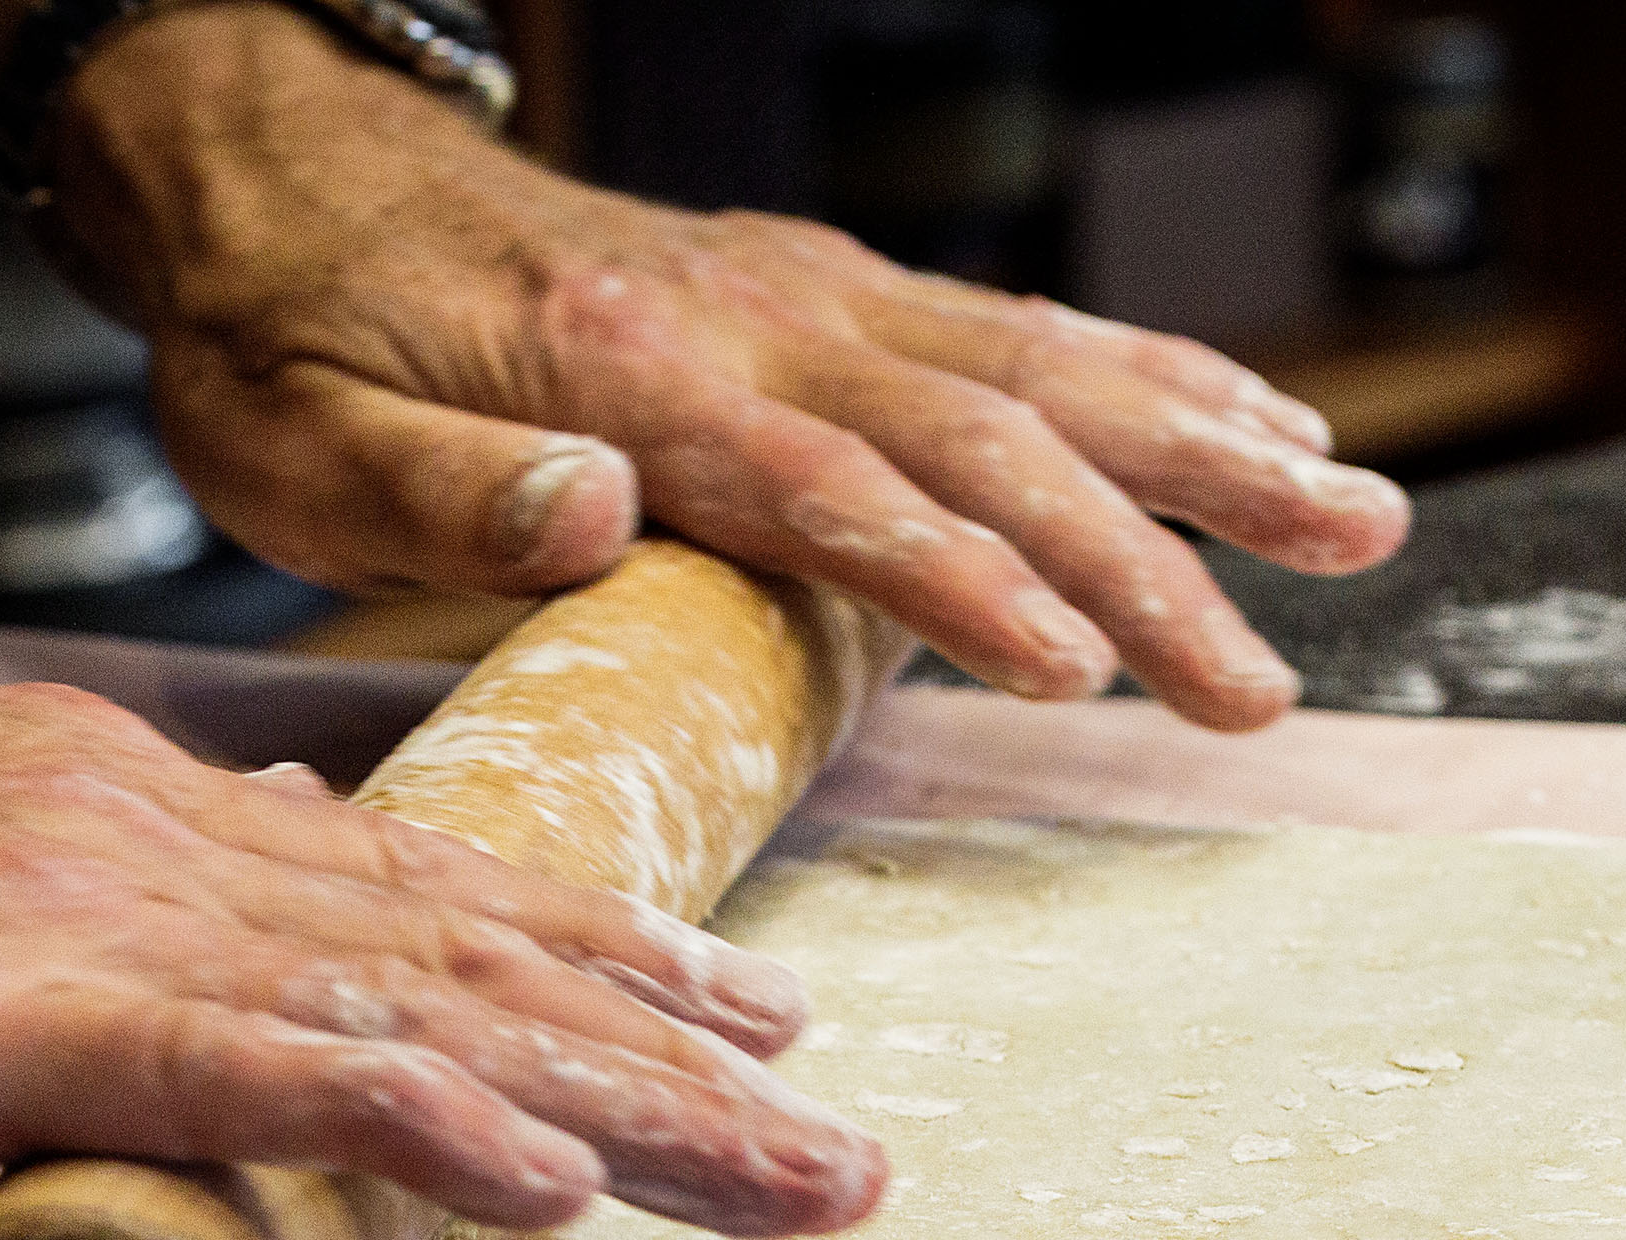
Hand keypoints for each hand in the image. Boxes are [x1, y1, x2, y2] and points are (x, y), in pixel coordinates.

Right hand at [0, 647, 885, 1232]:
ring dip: (625, 1094)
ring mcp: (85, 912)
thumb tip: (202, 970)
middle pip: (474, 947)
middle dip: (680, 1050)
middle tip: (842, 1138)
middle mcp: (151, 841)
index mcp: (131, 818)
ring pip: (419, 999)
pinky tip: (546, 1162)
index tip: (737, 1014)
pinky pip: (248, 1056)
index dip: (601, 955)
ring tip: (789, 1165)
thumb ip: (76, 928)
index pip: (422, 892)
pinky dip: (414, 1105)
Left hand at [48, 6, 1410, 732]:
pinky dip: (1146, 377)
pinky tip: (1251, 428)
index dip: (962, 582)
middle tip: (1267, 678)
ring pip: (1039, 365)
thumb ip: (436, 492)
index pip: (831, 490)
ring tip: (1352, 526)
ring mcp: (801, 287)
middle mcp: (748, 313)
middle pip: (987, 435)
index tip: (1082, 670)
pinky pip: (1014, 328)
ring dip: (1202, 449)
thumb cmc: (277, 340)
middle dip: (1147, 558)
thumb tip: (594, 514)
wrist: (273, 175)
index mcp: (627, 372)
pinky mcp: (820, 286)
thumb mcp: (289, 440)